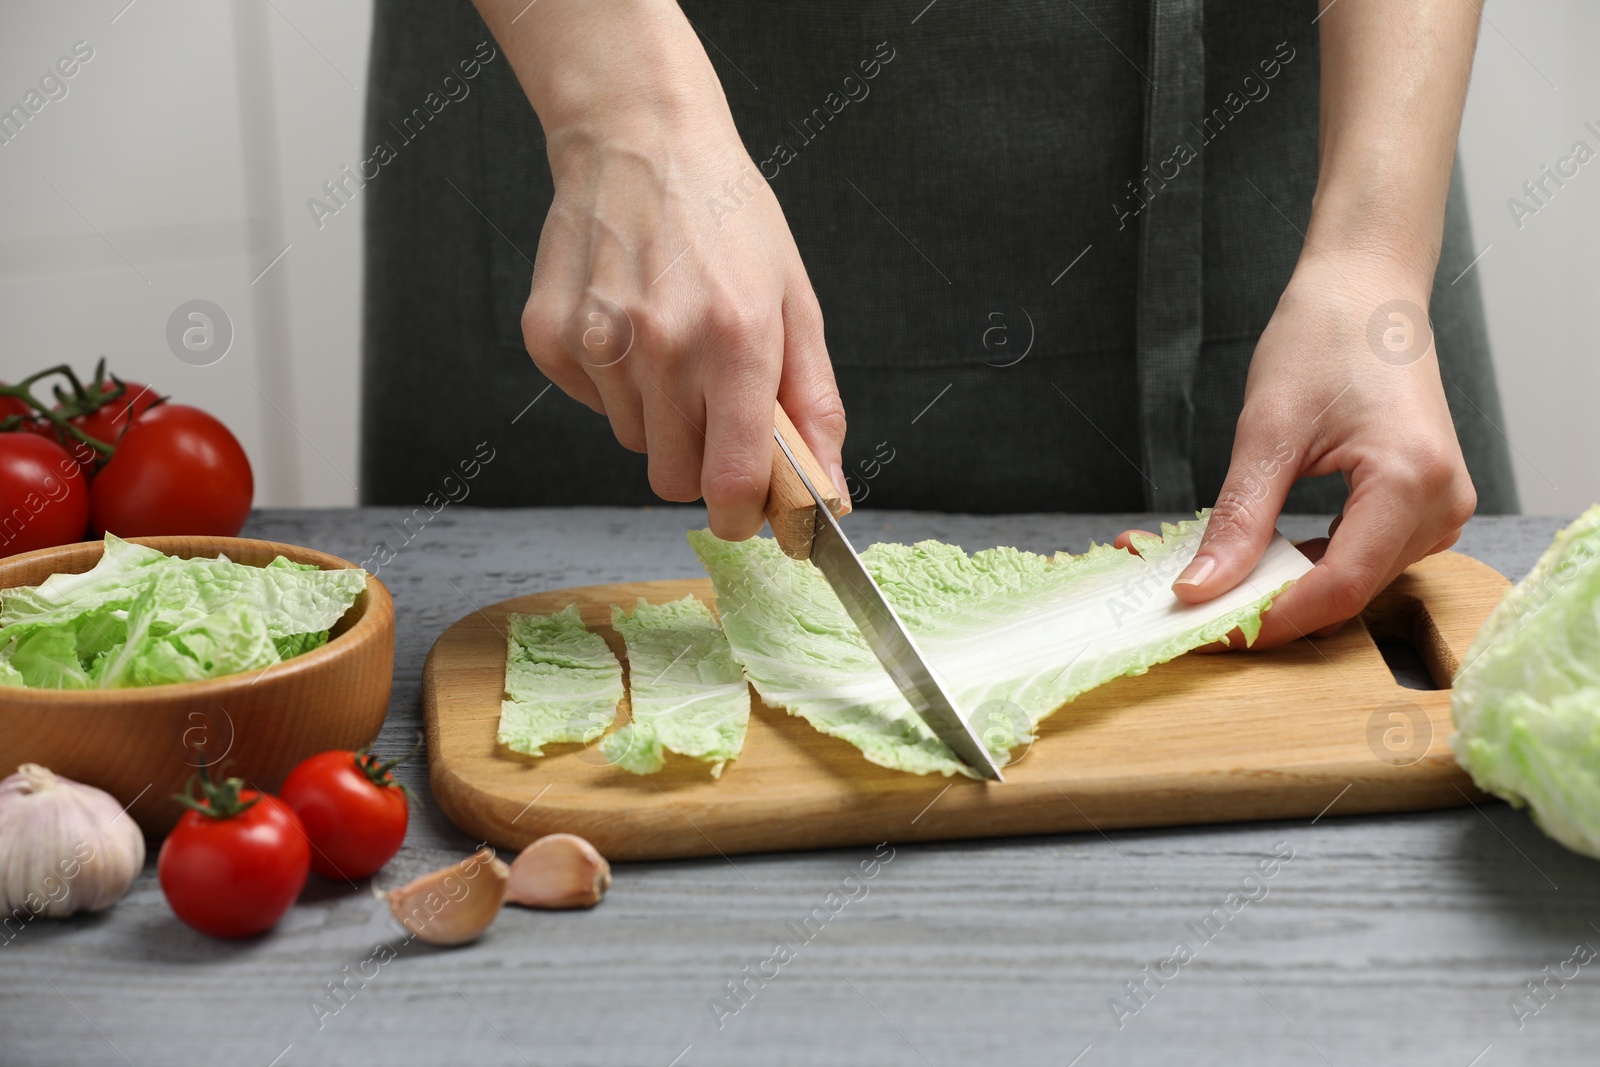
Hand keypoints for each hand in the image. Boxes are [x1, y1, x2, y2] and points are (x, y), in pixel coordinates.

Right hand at [512, 10, 845, 539]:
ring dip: (656, 414)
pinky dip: (611, 383)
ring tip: (670, 341)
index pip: (732, 481)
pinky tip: (627, 323)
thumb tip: (828, 490)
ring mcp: (599, 341)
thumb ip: (815, 404)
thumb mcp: (796, 303)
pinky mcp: (550, 335)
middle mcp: (664, 346)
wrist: (641, 139)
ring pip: (632, 441)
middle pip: (675, 479)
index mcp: (738, 339)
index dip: (744, 516)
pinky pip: (588, 404)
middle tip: (713, 406)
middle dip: (700, 462)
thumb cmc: (729, 219)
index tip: (750, 514)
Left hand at [1145, 251, 1476, 647]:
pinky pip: (1360, 556)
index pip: (1340, 586)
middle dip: (1265, 601)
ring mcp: (1438, 508)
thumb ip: (1239, 519)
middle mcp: (1441, 504)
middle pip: (1346, 590)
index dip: (1271, 618)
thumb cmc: (1324, 337)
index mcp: (1411, 479)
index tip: (1208, 630)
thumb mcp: (1267, 430)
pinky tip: (1258, 551)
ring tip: (1210, 570)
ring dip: (1281, 584)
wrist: (1365, 290)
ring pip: (1351, 580)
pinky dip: (1305, 561)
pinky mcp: (1421, 505)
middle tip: (1186, 596)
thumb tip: (1201, 589)